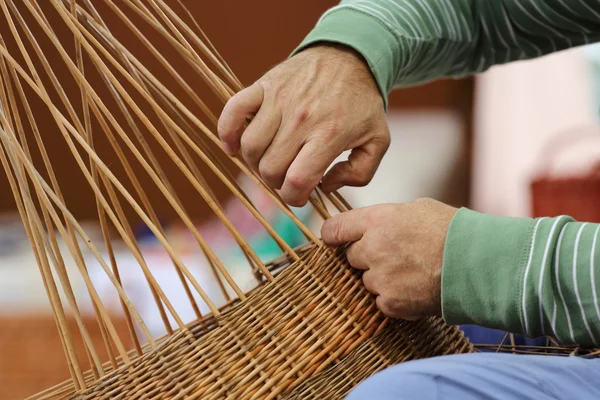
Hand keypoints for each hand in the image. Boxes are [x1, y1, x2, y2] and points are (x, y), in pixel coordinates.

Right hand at [218, 44, 389, 206]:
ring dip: (255, 163)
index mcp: (329, 135)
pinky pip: (233, 112)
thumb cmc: (362, 102)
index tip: (299, 195)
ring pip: (250, 147)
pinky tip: (234, 146)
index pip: (296, 181)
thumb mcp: (378, 140)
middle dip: (277, 183)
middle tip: (287, 175)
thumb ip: (361, 172)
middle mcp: (301, 119)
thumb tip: (327, 186)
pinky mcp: (263, 86)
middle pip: (270, 169)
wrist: (349, 55)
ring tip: (270, 160)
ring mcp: (279, 100)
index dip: (294, 197)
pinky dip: (227, 133)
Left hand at [321, 199, 456, 319]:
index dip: (332, 234)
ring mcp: (380, 278)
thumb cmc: (452, 230)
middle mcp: (372, 249)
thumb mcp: (416, 209)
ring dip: (382, 278)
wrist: (476, 262)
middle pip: (351, 257)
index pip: (334, 228)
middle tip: (394, 255)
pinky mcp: (391, 302)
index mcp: (376, 221)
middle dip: (367, 257)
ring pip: (367, 281)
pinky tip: (415, 287)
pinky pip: (381, 301)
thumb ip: (387, 218)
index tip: (333, 239)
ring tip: (411, 272)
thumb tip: (373, 225)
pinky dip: (394, 298)